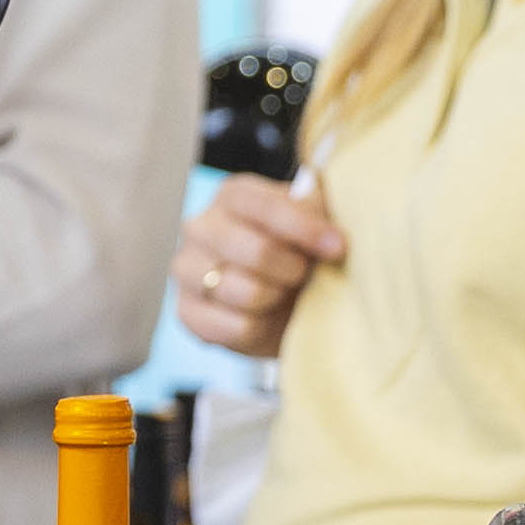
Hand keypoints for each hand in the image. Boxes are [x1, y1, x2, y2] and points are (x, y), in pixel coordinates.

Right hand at [174, 173, 344, 358]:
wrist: (276, 302)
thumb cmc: (295, 252)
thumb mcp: (311, 224)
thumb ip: (319, 214)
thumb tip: (331, 231)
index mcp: (233, 196)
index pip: (265, 206)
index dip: (305, 228)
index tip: (337, 247)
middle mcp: (200, 227)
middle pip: (257, 251)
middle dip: (294, 269)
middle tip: (306, 275)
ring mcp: (186, 269)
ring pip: (247, 293)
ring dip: (279, 299)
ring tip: (285, 294)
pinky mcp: (187, 311)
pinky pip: (237, 327)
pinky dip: (263, 328)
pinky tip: (266, 317)